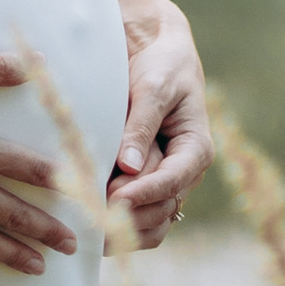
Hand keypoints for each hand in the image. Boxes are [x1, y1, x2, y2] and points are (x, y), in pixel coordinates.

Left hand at [105, 0, 215, 250]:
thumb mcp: (153, 89)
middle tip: (91, 215)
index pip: (172, 180)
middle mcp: (185, 172)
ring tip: (88, 228)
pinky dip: (120, 228)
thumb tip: (129, 167)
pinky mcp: (148, 186)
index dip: (143, 193)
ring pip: (152, 224)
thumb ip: (141, 126)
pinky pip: (141, 221)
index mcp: (196, 148)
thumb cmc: (160, 67)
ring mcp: (167, 183)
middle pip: (161, 208)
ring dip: (123, 230)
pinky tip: (91, 227)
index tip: (114, 198)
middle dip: (129, 216)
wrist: (158, 56)